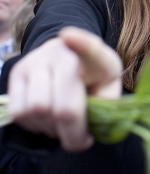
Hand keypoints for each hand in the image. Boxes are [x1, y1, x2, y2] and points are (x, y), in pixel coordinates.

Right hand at [8, 27, 122, 151]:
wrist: (68, 61)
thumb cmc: (93, 80)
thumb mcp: (109, 90)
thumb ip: (107, 106)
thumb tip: (88, 125)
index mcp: (95, 56)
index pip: (90, 47)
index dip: (80, 42)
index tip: (68, 36)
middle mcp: (62, 52)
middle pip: (63, 107)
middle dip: (72, 133)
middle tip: (78, 136)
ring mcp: (36, 60)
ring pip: (37, 111)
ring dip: (50, 129)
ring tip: (60, 124)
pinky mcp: (17, 72)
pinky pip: (18, 112)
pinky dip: (32, 125)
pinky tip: (45, 118)